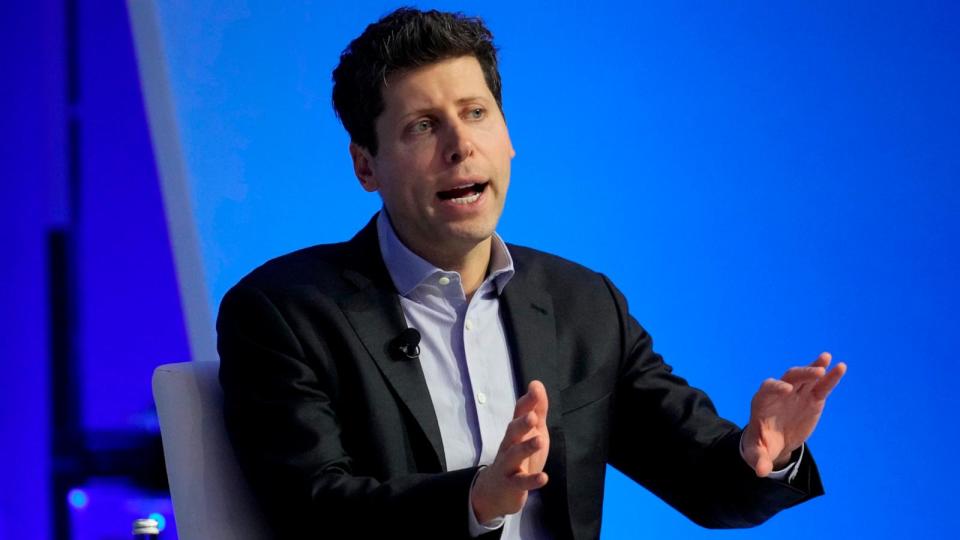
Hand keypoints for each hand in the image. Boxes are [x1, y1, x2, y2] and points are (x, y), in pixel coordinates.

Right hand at [471, 380, 549, 522]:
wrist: (496, 491)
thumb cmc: (518, 456)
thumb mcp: (532, 431)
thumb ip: (536, 409)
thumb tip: (537, 383)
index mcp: (515, 431)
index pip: (519, 413)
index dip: (528, 402)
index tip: (535, 388)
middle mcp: (509, 445)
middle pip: (512, 432)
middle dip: (522, 423)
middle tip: (533, 417)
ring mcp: (508, 465)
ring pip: (514, 454)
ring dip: (526, 447)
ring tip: (540, 441)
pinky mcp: (511, 484)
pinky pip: (520, 482)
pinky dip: (532, 480)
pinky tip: (544, 478)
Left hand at [742, 352, 845, 476]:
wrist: (774, 442)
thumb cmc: (762, 445)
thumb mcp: (758, 454)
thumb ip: (759, 460)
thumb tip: (761, 472)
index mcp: (763, 402)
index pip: (767, 389)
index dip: (775, 387)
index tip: (785, 391)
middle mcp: (780, 393)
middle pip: (789, 378)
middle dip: (800, 374)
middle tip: (816, 373)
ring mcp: (797, 394)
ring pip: (806, 377)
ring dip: (815, 367)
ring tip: (827, 359)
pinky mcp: (812, 399)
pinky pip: (821, 386)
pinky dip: (830, 377)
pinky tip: (841, 367)